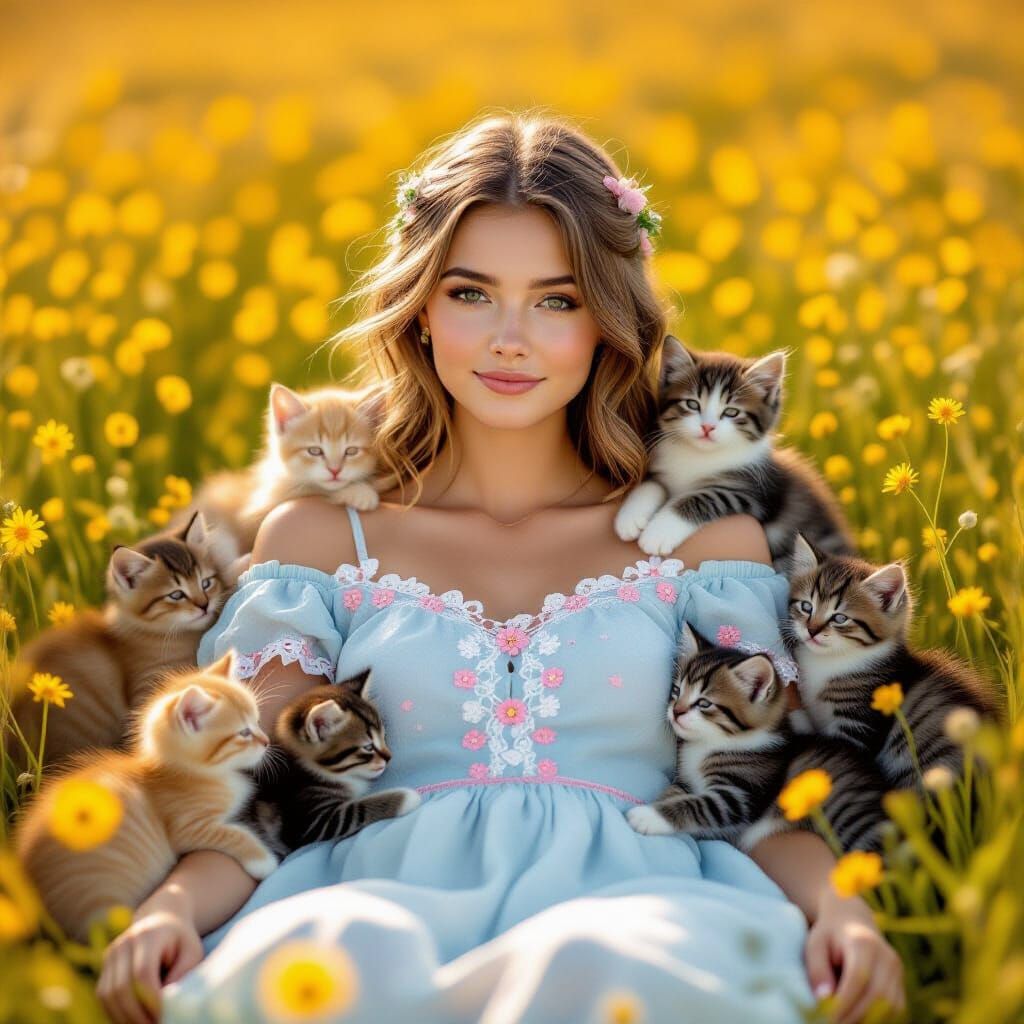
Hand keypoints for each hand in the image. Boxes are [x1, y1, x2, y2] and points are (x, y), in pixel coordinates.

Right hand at [97, 904, 203, 1023]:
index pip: (143, 973)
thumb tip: (168, 1001)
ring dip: (124, 1017)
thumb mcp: (192, 952)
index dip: (151, 999)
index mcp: (149, 935)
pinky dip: (116, 1012)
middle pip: (121, 987)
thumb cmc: (181, 940)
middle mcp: (124, 942)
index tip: (164, 1015)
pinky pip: (103, 996)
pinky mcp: (104, 965)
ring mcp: (111, 953)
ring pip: (108, 994)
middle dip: (137, 1014)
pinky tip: (133, 1019)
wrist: (161, 918)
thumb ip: (183, 973)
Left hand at [805, 892, 904, 1022]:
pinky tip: (858, 1019)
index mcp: (863, 942)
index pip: (859, 977)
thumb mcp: (815, 944)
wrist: (852, 921)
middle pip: (878, 996)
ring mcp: (897, 971)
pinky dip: (878, 1019)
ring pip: (891, 1007)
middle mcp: (886, 956)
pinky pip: (895, 1009)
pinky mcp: (901, 984)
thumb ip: (817, 969)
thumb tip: (824, 999)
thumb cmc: (829, 936)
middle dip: (856, 1016)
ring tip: (844, 1022)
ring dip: (868, 1020)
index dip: (845, 1002)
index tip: (828, 1018)